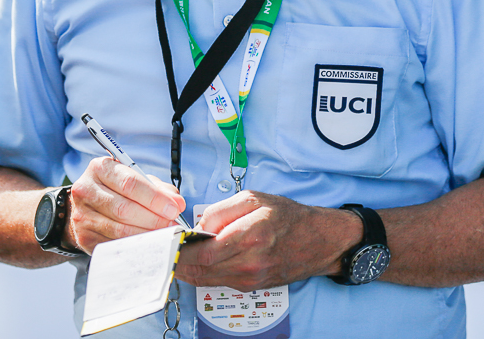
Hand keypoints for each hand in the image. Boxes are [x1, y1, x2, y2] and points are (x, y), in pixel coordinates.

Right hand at [65, 157, 186, 254]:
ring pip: (119, 229)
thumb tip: (177, 203)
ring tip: (163, 235)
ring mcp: (82, 214)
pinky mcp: (83, 236)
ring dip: (146, 234)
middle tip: (171, 224)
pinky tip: (147, 243)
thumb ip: (158, 188)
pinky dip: (133, 246)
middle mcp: (86, 189)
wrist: (89, 206)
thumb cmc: (117, 190)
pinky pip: (113, 244)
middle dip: (153, 219)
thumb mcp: (136, 180)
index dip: (154, 198)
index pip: (130, 183)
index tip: (173, 209)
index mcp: (100, 168)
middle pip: (124, 208)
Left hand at [175, 191, 361, 291]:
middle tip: (165, 250)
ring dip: (188, 269)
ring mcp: (252, 278)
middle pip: (202, 268)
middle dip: (179, 260)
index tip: (169, 242)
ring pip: (207, 279)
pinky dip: (204, 274)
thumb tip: (198, 227)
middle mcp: (251, 261)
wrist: (318, 241)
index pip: (205, 251)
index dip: (181, 250)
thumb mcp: (254, 198)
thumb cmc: (288, 217)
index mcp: (251, 234)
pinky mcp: (252, 286)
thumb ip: (221, 211)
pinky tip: (197, 263)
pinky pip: (219, 282)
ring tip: (176, 256)